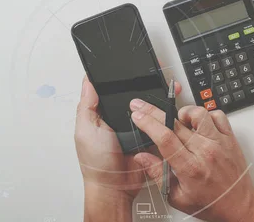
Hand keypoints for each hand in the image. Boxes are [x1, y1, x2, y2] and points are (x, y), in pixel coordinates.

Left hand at [74, 77, 181, 206]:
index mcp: (104, 113)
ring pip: (152, 106)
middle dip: (146, 85)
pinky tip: (167, 111)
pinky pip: (161, 122)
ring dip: (158, 100)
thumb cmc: (96, 163)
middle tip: (154, 76)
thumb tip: (87, 82)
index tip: (134, 65)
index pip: (115, 89)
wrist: (117, 187)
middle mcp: (122, 117)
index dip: (123, 77)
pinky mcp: (152, 134)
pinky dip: (166, 117)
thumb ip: (87, 105)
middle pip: (137, 94)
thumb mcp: (86, 130)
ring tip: (163, 92)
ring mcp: (138, 126)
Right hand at [129, 101, 253, 221]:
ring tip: (177, 119)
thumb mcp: (177, 196)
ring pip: (199, 113)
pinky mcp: (230, 138)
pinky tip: (199, 123)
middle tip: (142, 106)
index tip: (138, 115)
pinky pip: (218, 115)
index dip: (148, 123)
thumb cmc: (210, 203)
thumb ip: (158, 174)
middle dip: (153, 111)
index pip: (165, 138)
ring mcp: (219, 142)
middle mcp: (205, 151)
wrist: (238, 204)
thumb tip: (142, 158)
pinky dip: (206, 114)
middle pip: (175, 123)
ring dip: (183, 112)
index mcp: (190, 168)